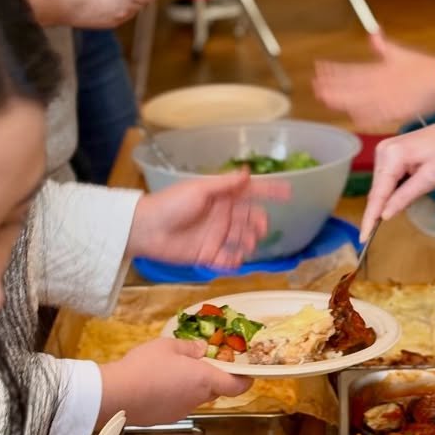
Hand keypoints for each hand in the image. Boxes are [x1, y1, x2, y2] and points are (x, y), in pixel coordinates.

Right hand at [98, 336, 251, 424]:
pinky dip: (175, 395)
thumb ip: (189, 348)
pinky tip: (158, 386)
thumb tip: (201, 350)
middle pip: (214, 391)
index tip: (247, 374)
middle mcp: (197, 399)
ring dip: (191, 387)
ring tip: (173, 372)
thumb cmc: (145, 366)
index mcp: (204, 379)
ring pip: (195, 398)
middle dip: (212, 379)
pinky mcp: (165, 419)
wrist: (116, 396)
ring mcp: (181, 411)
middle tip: (201, 364)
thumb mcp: (168, 346)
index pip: (236, 386)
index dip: (245, 381)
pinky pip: (178, 405)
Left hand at [129, 171, 286, 268]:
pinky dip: (234, 261)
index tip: (289, 192)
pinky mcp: (207, 254)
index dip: (270, 192)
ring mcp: (215, 235)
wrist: (145, 229)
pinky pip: (226, 259)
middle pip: (249, 218)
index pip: (251, 193)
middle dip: (259, 222)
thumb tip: (248, 172)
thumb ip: (225, 184)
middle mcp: (222, 215)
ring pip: (241, 239)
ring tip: (246, 244)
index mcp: (221, 197)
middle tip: (261, 228)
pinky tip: (236, 261)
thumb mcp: (199, 189)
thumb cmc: (171, 203)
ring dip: (248, 241)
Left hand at [313, 32, 434, 129]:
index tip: (319, 67)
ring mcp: (385, 100)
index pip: (351, 69)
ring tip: (324, 98)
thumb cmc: (423, 67)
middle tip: (315, 86)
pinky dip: (362, 116)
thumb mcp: (401, 53)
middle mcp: (379, 85)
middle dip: (331, 86)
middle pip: (349, 87)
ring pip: (357, 102)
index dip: (333, 70)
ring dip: (340, 100)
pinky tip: (352, 115)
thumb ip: (382, 44)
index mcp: (379, 69)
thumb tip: (373, 31)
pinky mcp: (394, 113)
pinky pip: (374, 116)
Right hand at [361, 107, 434, 236]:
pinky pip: (388, 176)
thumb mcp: (430, 179)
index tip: (363, 238)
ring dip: (394, 195)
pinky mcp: (391, 150)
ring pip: (382, 184)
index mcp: (392, 155)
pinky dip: (397, 186)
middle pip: (378, 189)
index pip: (377, 194)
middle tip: (412, 206)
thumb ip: (404, 197)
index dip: (370, 218)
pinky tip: (415, 182)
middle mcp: (384, 149)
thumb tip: (384, 215)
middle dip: (387, 205)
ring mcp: (386, 148)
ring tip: (421, 186)